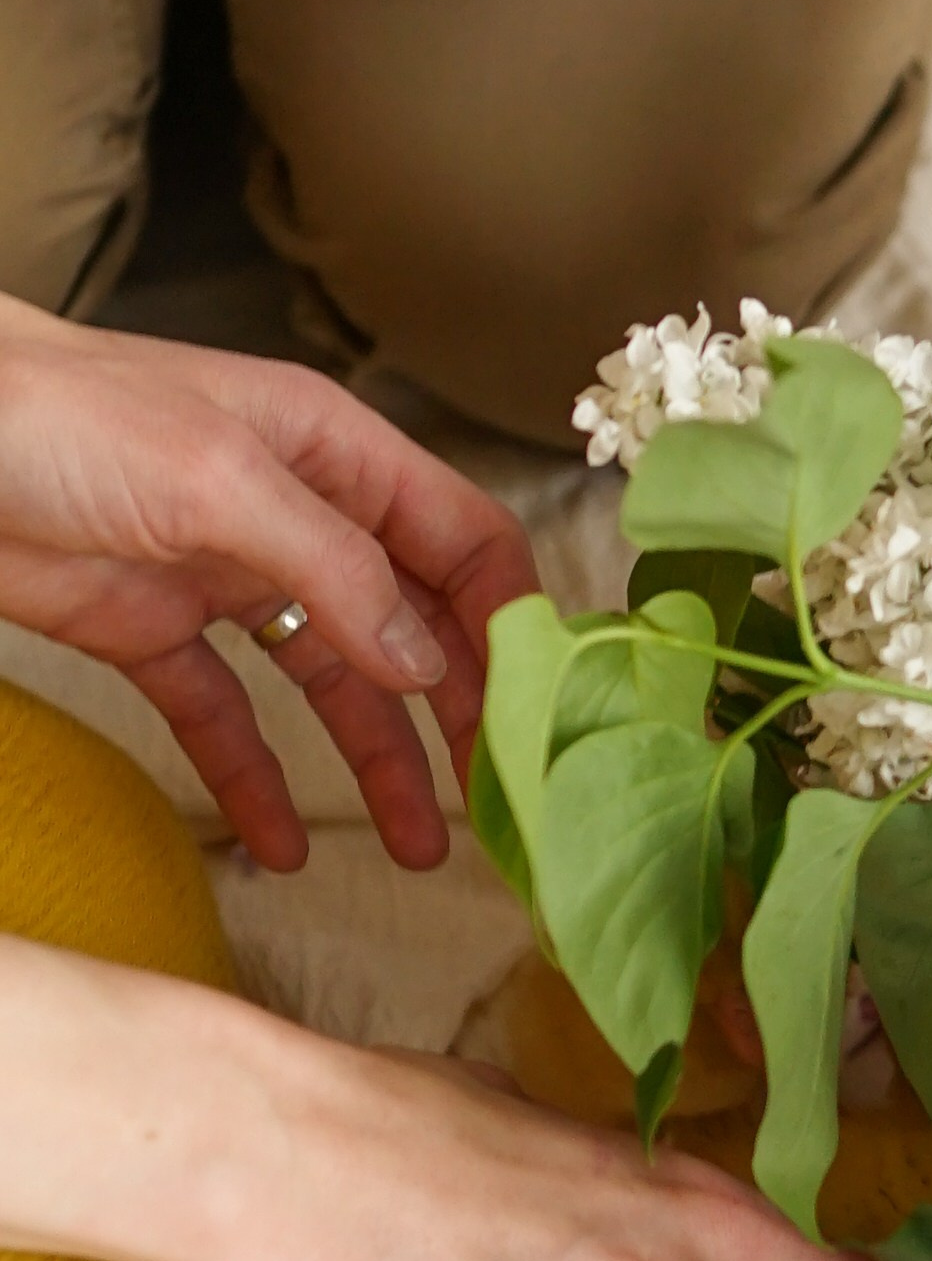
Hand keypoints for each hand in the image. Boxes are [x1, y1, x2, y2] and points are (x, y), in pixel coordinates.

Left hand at [0, 306, 536, 873]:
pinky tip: (282, 845)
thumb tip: (426, 662)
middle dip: (459, 710)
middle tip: (494, 795)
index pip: (460, 538)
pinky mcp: (153, 631)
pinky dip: (256, 782)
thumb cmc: (63, 414)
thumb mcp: (221, 479)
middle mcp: (297, 517)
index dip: (509, 618)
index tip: (539, 705)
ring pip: (331, 685)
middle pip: (410, 623)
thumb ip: (334, 569)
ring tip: (419, 846)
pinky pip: (226, 719)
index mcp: (334, 454)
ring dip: (377, 764)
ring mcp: (226, 578)